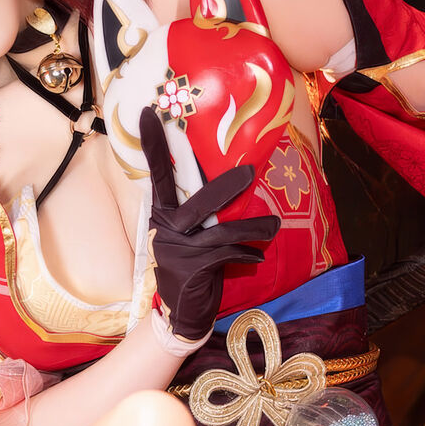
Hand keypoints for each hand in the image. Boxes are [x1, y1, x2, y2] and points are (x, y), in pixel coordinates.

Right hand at [139, 108, 278, 343]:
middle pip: (198, 201)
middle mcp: (166, 228)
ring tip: (274, 225)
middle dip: (226, 187)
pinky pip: (228, 254)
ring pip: (222, 231)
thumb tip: (228, 184)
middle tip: (251, 171)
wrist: (181, 313)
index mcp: (162, 215)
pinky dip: (247, 253)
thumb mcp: (186, 237)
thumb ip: (197, 214)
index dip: (154, 144)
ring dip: (253, 227)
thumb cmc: (190, 267)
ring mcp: (178, 250)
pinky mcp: (193, 269)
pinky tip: (258, 257)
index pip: (157, 174)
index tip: (150, 112)